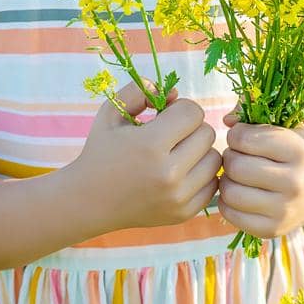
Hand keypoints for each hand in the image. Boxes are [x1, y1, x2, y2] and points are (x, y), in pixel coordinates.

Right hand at [70, 81, 222, 231]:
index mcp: (150, 145)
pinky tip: (181, 173)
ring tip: (177, 153)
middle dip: (191, 128)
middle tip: (171, 135)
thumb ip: (140, 90)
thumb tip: (176, 94)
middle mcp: (168, 174)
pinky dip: (201, 175)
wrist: (88, 201)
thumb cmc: (101, 151)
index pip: (193, 112)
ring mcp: (178, 197)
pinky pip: (213, 184)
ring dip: (199, 151)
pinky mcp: (184, 213)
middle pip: (208, 134)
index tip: (165, 116)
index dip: (180, 108)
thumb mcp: (111, 111)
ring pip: (215, 159)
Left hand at [217, 107, 303, 239]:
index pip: (244, 138)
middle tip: (239, 157)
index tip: (244, 138)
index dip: (237, 135)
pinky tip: (240, 192)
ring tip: (238, 175)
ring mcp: (285, 210)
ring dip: (227, 180)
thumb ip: (254, 112)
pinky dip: (227, 201)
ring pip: (230, 192)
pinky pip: (230, 213)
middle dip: (230, 157)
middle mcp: (295, 182)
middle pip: (235, 165)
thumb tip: (227, 119)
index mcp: (298, 150)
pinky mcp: (273, 230)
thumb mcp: (285, 125)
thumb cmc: (295, 151)